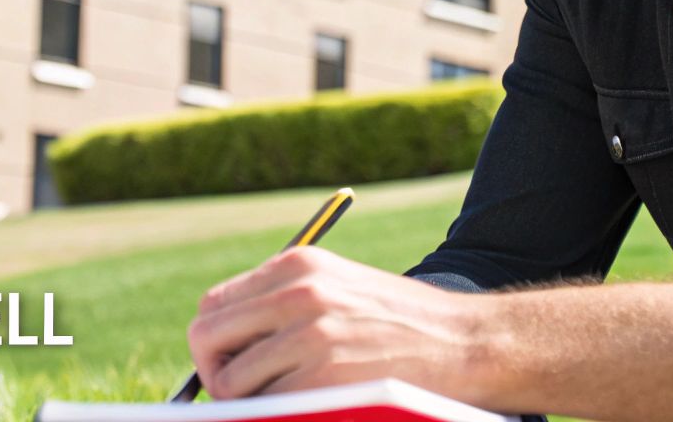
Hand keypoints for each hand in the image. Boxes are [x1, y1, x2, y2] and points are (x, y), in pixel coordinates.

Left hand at [186, 245, 491, 401]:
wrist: (466, 342)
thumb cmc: (402, 321)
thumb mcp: (339, 286)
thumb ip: (284, 303)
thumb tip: (223, 345)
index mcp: (296, 265)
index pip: (214, 305)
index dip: (215, 342)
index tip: (233, 363)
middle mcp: (296, 293)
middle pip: (206, 338)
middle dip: (215, 373)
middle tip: (241, 394)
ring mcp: (309, 335)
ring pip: (230, 382)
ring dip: (245, 402)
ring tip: (282, 403)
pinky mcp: (323, 377)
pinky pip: (266, 407)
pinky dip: (274, 415)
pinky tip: (306, 409)